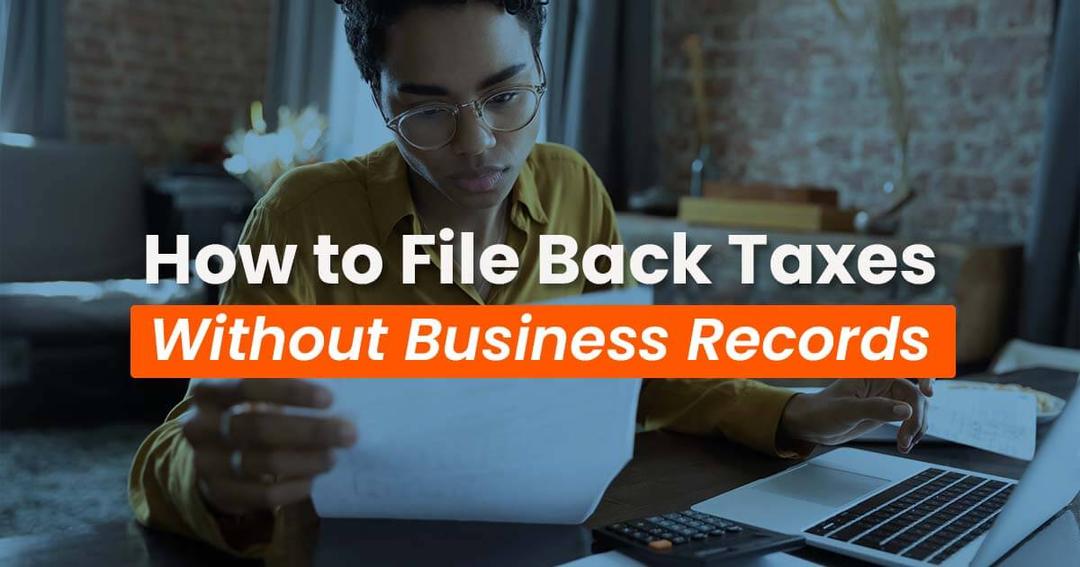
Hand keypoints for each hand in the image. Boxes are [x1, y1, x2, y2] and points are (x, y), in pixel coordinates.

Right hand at [181, 380, 356, 515]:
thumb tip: (332, 362)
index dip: (290, 391)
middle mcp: (199, 426)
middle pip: (259, 427)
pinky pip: (261, 494)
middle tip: (348, 433)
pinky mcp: (218, 492)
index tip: (329, 398)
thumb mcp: (258, 386)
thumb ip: (285, 372)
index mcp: (209, 391)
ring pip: (262, 462)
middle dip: (310, 430)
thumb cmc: (248, 409)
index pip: (248, 386)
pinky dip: (292, 488)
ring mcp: (205, 462)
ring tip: (333, 457)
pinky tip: (312, 480)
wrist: (215, 454)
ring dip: (306, 460)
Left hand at [779, 379, 932, 453]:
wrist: (813, 425)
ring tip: (904, 445)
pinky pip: (911, 418)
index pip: (906, 367)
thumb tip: (905, 410)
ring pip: (917, 408)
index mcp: (872, 372)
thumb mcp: (846, 410)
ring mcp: (888, 396)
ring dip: (916, 427)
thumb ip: (875, 408)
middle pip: (916, 394)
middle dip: (917, 417)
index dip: (924, 375)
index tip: (928, 392)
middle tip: (907, 437)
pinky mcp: (889, 411)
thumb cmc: (822, 411)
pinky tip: (906, 444)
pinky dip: (913, 431)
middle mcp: (883, 382)